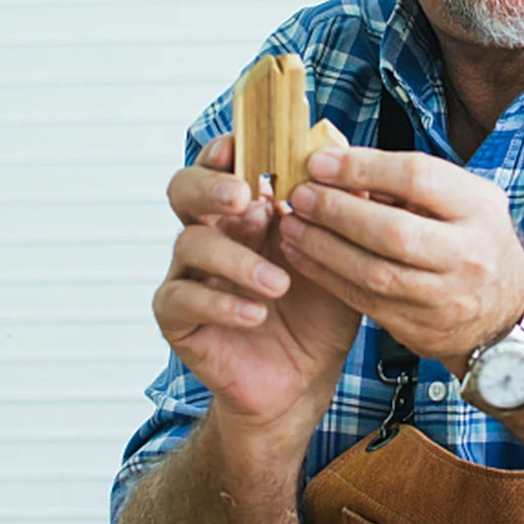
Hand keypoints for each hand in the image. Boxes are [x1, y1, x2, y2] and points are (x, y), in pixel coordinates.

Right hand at [153, 135, 361, 434]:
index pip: (223, 164)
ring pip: (189, 243)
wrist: (306, 379)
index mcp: (250, 211)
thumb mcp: (343, 254)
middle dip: (209, 185)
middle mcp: (214, 233)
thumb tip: (343, 149)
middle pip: (183, 188)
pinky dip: (220, 302)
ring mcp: (192, 274)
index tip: (242, 145)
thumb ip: (341, 204)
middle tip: (243, 197)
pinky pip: (181, 298)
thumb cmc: (320, 310)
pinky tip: (255, 314)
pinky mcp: (180, 318)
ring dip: (236, 259)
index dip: (225, 149)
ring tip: (278, 284)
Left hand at [277, 147, 523, 375]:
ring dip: (322, 246)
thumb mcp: (464, 197)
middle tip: (299, 194)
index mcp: (478, 208)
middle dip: (337, 210)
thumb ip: (411, 180)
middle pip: (393, 230)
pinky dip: (326, 276)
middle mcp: (467, 254)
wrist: (506, 312)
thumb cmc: (474, 237)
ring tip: (290, 223)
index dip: (364, 167)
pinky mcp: (422, 329)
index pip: (418, 177)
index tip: (321, 162)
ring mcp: (445, 297)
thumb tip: (341, 161)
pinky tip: (300, 255)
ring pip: (373, 272)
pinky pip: (364, 301)